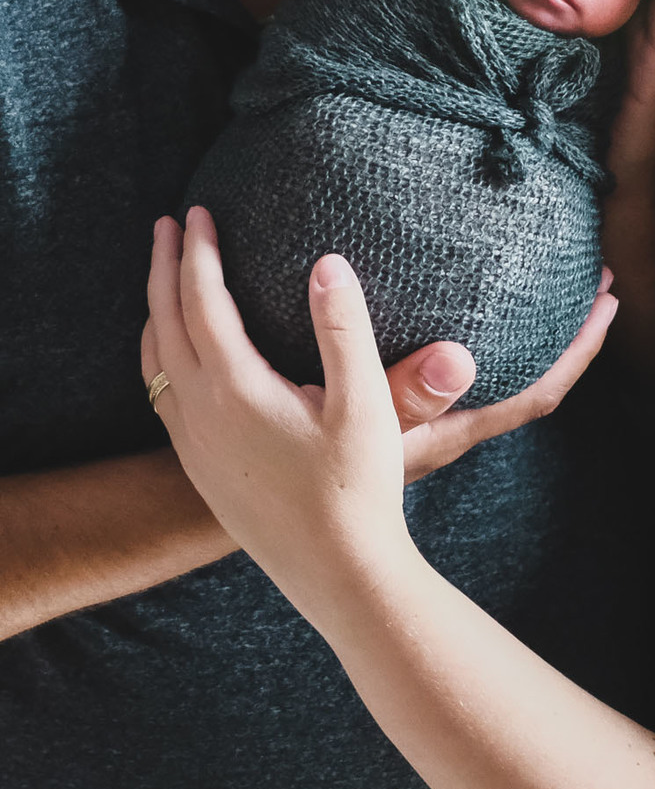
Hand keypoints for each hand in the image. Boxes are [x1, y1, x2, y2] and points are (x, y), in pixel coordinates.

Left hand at [142, 210, 618, 601]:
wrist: (339, 577)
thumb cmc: (358, 491)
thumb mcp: (365, 405)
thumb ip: (345, 329)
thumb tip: (327, 263)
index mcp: (235, 390)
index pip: (202, 301)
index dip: (199, 252)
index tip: (199, 211)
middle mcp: (200, 415)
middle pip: (165, 323)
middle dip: (165, 268)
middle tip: (169, 225)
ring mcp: (194, 446)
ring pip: (155, 361)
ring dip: (157, 310)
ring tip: (167, 279)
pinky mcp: (202, 470)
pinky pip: (161, 395)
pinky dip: (161, 354)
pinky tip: (181, 357)